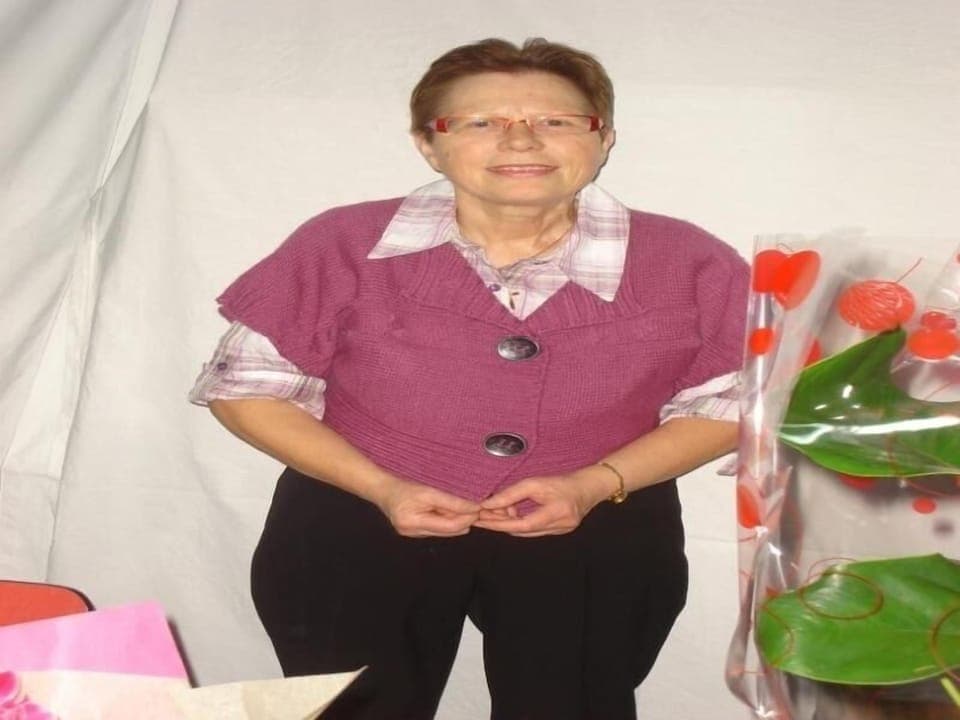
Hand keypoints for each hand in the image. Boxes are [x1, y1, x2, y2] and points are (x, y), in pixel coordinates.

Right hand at [375, 477, 480, 537]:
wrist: (382, 489)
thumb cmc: (403, 486)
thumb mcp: (428, 490)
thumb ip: (450, 501)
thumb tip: (472, 508)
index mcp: (413, 521)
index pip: (449, 525)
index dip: (467, 517)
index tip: (479, 507)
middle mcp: (412, 531)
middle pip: (448, 530)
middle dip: (464, 520)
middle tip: (476, 508)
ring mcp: (412, 534)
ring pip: (444, 531)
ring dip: (456, 520)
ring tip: (465, 509)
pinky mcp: (413, 533)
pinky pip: (436, 529)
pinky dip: (446, 521)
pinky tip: (449, 512)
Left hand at [473, 469, 612, 536]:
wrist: (589, 488)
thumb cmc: (564, 482)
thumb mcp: (537, 482)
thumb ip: (512, 493)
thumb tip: (488, 504)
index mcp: (557, 512)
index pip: (523, 524)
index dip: (500, 524)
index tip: (481, 520)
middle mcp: (561, 526)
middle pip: (522, 531)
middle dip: (500, 524)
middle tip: (482, 515)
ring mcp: (561, 532)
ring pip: (526, 533)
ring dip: (509, 524)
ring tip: (494, 513)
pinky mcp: (560, 533)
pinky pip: (533, 531)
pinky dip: (520, 524)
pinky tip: (511, 514)